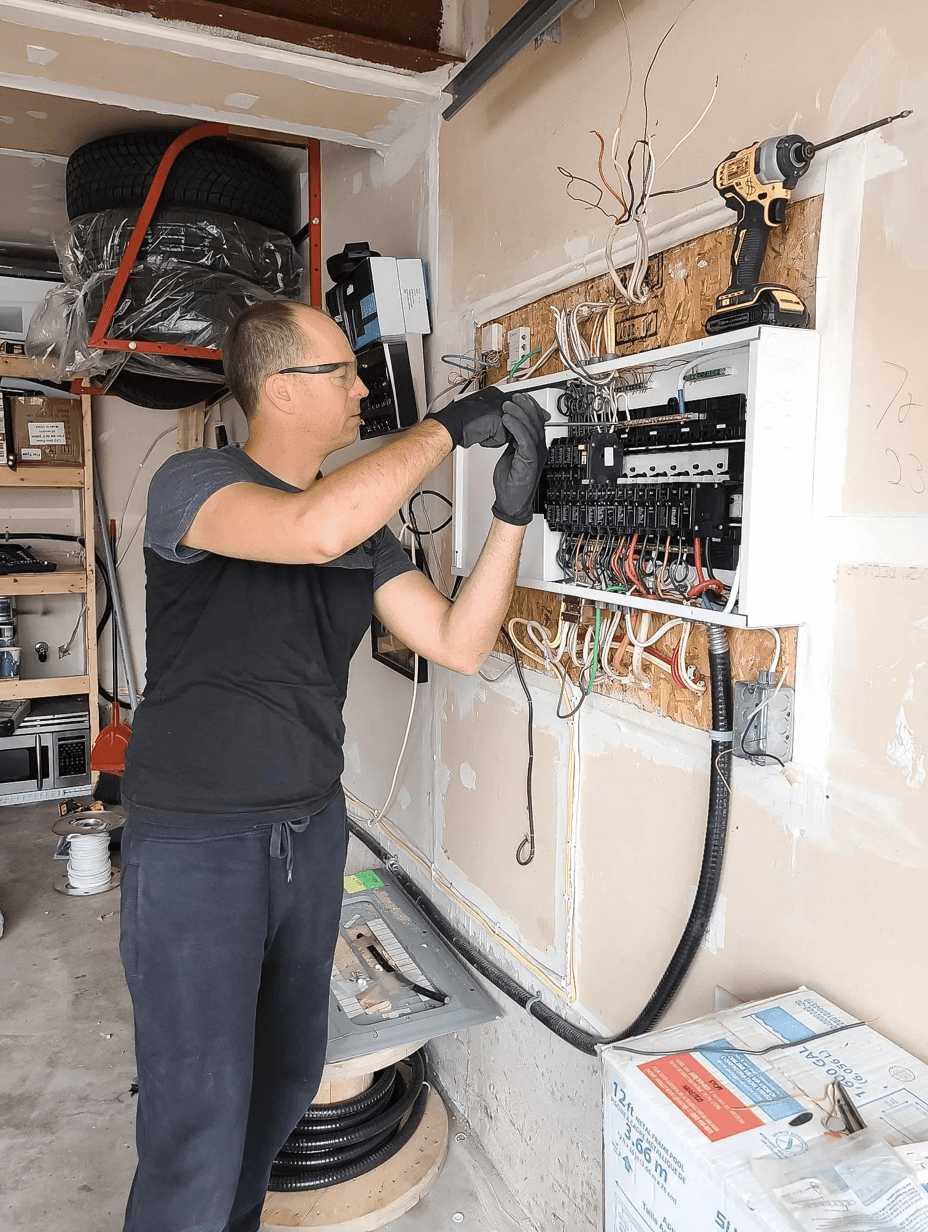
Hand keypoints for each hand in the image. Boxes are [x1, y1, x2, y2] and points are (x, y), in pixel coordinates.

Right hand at [426, 386, 509, 448]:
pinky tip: (480, 434)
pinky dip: (491, 442)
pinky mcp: (500, 421)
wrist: (450, 423)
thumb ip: (492, 412)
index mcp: (494, 393)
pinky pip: (502, 439)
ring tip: (481, 430)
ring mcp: (501, 408)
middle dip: (502, 429)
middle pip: (513, 420)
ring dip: (496, 435)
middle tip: (486, 428)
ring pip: (508, 430)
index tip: (495, 424)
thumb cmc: (458, 418)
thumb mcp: (478, 411)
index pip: (511, 409)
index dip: (504, 421)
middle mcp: (499, 398)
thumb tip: (502, 421)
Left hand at [491, 393, 549, 525]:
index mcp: (536, 447)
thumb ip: (513, 441)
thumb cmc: (511, 484)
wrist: (511, 503)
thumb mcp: (511, 455)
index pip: (536, 422)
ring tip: (507, 406)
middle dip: (525, 406)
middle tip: (514, 398)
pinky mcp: (530, 460)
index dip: (529, 408)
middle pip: (537, 422)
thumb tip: (509, 428)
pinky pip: (525, 439)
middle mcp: (539, 449)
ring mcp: (536, 455)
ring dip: (519, 414)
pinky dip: (516, 427)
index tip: (519, 398)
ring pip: (532, 428)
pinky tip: (507, 420)